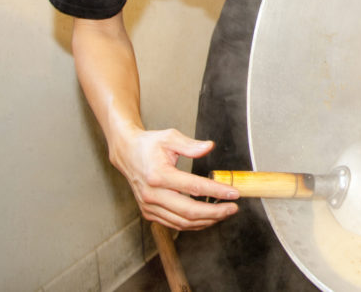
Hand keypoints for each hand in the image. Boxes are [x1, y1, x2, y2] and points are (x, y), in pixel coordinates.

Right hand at [109, 126, 239, 230]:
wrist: (127, 153)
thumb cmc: (149, 144)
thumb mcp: (170, 137)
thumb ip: (190, 145)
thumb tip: (208, 147)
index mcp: (158, 175)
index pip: (193, 187)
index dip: (216, 191)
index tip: (233, 193)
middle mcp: (152, 194)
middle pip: (189, 211)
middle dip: (215, 212)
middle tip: (233, 208)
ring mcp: (149, 206)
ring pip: (182, 222)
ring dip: (206, 221)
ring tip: (223, 213)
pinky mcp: (149, 213)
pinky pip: (174, 224)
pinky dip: (193, 224)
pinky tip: (207, 218)